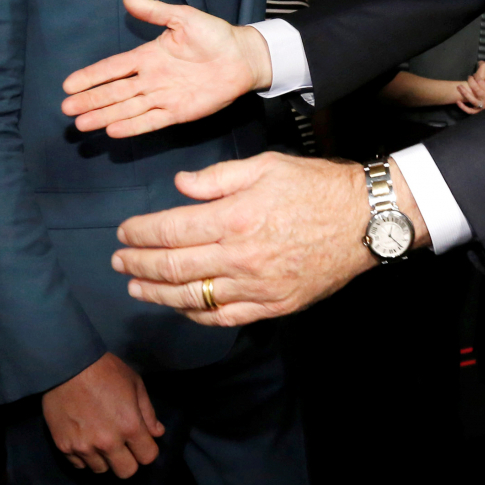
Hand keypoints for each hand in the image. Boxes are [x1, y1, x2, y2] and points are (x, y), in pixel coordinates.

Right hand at [41, 352, 164, 476]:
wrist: (67, 364)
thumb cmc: (105, 370)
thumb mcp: (135, 384)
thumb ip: (148, 412)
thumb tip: (157, 433)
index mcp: (130, 426)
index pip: (148, 457)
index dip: (147, 449)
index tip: (141, 442)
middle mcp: (108, 443)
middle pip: (126, 472)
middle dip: (128, 460)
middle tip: (122, 445)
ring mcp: (84, 447)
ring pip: (101, 470)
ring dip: (104, 458)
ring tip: (99, 438)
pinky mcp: (64, 447)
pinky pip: (79, 464)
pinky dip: (84, 456)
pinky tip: (83, 438)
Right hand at [62, 0, 272, 137]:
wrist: (241, 56)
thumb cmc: (213, 35)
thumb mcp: (182, 18)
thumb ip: (154, 11)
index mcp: (148, 56)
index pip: (112, 68)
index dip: (91, 76)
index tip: (69, 85)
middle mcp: (151, 79)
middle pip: (114, 92)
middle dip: (90, 100)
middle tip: (66, 109)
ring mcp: (163, 97)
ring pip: (127, 108)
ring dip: (105, 116)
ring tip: (82, 124)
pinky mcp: (178, 112)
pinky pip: (151, 120)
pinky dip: (133, 126)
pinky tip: (114, 131)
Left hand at [110, 152, 425, 325]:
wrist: (365, 220)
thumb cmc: (317, 186)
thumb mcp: (266, 166)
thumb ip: (218, 178)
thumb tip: (180, 185)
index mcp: (235, 218)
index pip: (171, 230)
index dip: (140, 232)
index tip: (124, 231)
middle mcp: (241, 257)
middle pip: (173, 266)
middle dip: (138, 263)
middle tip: (118, 259)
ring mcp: (257, 286)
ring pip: (194, 297)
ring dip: (158, 293)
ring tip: (136, 286)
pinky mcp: (274, 304)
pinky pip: (226, 317)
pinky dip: (197, 315)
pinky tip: (180, 306)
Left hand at [456, 60, 484, 113]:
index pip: (482, 84)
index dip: (477, 78)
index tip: (474, 75)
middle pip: (477, 90)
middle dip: (471, 82)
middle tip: (469, 77)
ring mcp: (481, 106)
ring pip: (472, 100)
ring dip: (464, 93)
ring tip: (459, 86)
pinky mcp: (478, 111)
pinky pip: (470, 111)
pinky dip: (463, 107)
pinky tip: (458, 102)